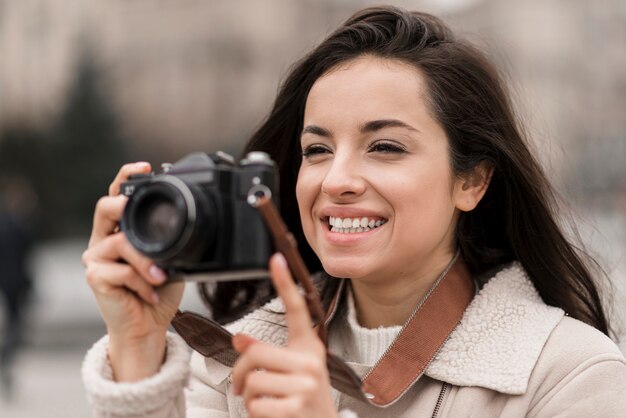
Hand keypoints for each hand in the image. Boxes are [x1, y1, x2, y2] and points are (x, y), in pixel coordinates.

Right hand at [82, 162, 183, 380]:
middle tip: (135, 209)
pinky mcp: (95, 278)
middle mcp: (103, 240)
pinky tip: (152, 292)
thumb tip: (188, 223)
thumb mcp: (170, 258)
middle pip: (104, 208)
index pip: (117, 196)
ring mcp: (96, 259)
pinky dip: (142, 281)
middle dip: (122, 205)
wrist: (148, 325)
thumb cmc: (158, 290)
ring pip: (119, 242)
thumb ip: (168, 240)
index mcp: (119, 230)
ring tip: (161, 275)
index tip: (146, 166)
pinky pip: (121, 271)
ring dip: (145, 259)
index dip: (126, 177)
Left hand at [231, 253, 337, 417]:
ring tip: (264, 401)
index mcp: (309, 348)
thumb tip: (238, 339)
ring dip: (247, 396)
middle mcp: (311, 362)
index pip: (297, 310)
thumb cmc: (304, 399)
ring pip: (251, 379)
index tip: (277, 258)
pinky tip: (271, 414)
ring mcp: (305, 385)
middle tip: (239, 385)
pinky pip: (254, 404)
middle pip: (255, 351)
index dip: (285, 283)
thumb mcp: (290, 372)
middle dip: (239, 372)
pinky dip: (254, 413)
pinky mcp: (295, 407)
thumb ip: (266, 354)